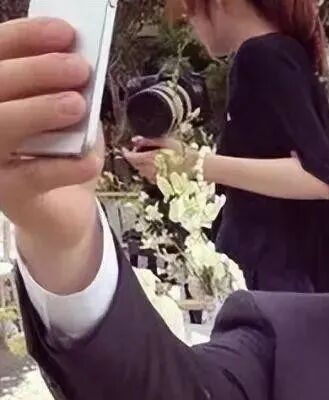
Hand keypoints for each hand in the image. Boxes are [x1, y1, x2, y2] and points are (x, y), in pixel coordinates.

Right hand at [0, 17, 102, 253]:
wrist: (62, 210)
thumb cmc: (60, 150)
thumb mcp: (66, 112)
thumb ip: (65, 87)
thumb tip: (77, 58)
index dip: (26, 38)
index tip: (65, 32)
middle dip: (37, 71)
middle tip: (78, 68)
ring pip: (0, 126)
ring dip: (39, 110)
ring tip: (78, 105)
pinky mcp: (6, 192)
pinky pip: (32, 176)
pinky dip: (65, 167)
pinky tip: (90, 161)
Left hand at [122, 135, 192, 181]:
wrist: (198, 167)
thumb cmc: (184, 153)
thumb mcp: (166, 141)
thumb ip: (148, 141)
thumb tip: (135, 140)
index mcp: (149, 159)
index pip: (130, 157)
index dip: (125, 152)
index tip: (124, 148)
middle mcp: (150, 170)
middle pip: (135, 165)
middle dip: (134, 158)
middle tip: (138, 150)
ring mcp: (156, 178)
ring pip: (142, 171)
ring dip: (141, 165)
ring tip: (148, 157)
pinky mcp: (162, 182)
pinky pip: (150, 177)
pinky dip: (149, 171)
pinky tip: (157, 166)